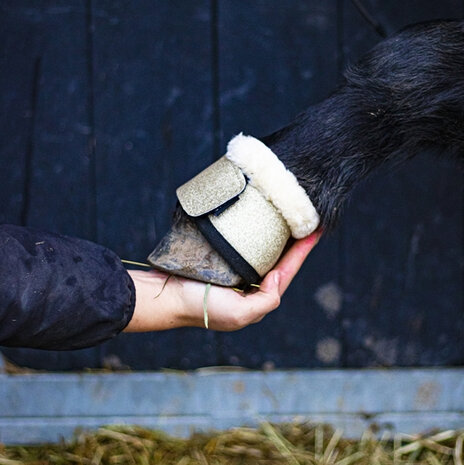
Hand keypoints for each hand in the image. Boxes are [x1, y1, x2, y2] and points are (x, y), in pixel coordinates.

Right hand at [124, 231, 320, 331]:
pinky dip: (254, 234)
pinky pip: (243, 246)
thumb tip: (277, 276)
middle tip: (307, 220)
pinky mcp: (221, 261)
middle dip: (294, 243)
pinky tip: (258, 222)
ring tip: (289, 218)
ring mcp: (235, 273)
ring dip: (276, 237)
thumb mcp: (239, 314)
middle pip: (278, 261)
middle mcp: (249, 286)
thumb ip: (266, 300)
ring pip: (262, 252)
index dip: (302, 253)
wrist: (166, 297)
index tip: (316, 231)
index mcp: (257, 299)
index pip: (286, 272)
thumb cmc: (200, 307)